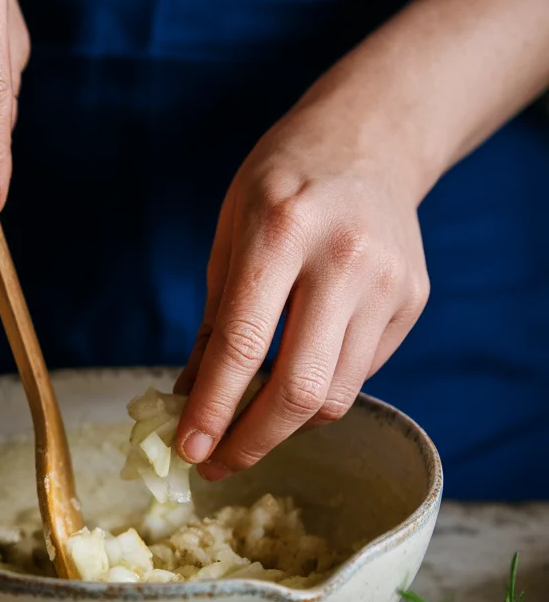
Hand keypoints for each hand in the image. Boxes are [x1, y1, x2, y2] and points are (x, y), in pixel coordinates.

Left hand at [175, 85, 429, 479]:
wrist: (371, 139)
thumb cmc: (282, 182)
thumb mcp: (229, 233)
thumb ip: (214, 321)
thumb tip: (190, 402)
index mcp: (281, 231)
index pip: (243, 344)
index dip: (213, 409)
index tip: (190, 450)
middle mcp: (343, 258)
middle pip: (300, 388)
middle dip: (254, 441)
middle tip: (220, 463)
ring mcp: (388, 282)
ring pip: (336, 395)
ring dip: (287, 425)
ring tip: (253, 422)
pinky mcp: (412, 300)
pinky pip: (360, 373)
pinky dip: (322, 390)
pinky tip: (299, 372)